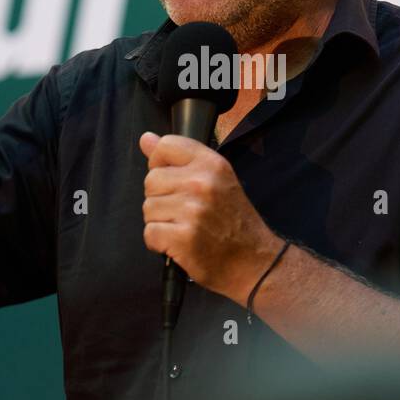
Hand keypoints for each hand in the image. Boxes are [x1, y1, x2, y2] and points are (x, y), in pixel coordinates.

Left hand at [138, 131, 280, 305]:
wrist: (253, 260)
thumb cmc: (233, 221)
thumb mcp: (216, 180)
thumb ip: (180, 158)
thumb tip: (145, 139)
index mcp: (212, 164)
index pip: (166, 146)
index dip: (161, 164)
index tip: (173, 180)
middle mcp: (202, 183)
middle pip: (151, 180)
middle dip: (161, 198)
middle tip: (185, 212)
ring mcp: (193, 211)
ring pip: (148, 208)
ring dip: (160, 222)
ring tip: (184, 228)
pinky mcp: (183, 237)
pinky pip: (150, 233)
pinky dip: (159, 242)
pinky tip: (178, 244)